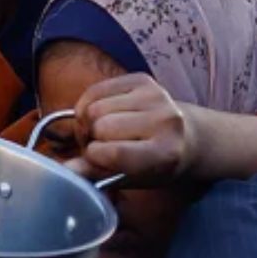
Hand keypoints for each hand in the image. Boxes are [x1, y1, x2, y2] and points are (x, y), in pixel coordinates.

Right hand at [64, 73, 197, 183]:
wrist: (189, 137)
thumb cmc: (156, 164)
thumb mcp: (132, 178)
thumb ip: (98, 173)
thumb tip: (67, 168)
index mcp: (165, 153)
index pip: (113, 152)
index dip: (94, 156)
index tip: (96, 159)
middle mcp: (165, 121)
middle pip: (100, 125)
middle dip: (91, 138)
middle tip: (98, 145)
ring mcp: (155, 96)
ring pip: (94, 106)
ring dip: (88, 121)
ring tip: (101, 131)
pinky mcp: (143, 80)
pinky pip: (96, 89)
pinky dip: (89, 103)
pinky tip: (101, 115)